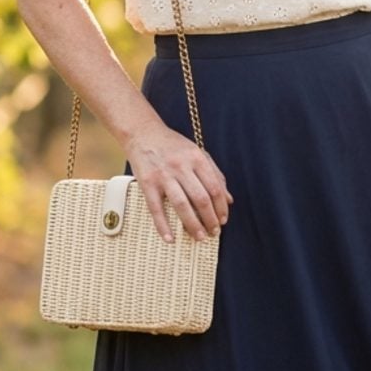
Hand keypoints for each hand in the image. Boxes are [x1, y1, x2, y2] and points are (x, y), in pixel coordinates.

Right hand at [123, 117, 233, 242]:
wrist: (142, 132)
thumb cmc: (172, 145)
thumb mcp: (197, 153)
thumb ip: (214, 174)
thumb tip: (228, 199)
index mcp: (196, 158)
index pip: (215, 188)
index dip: (221, 207)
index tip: (223, 220)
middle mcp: (181, 166)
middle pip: (201, 198)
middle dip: (210, 219)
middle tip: (213, 232)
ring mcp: (163, 175)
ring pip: (182, 205)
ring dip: (192, 224)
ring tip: (199, 237)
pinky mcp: (147, 183)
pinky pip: (156, 208)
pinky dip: (163, 226)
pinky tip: (170, 238)